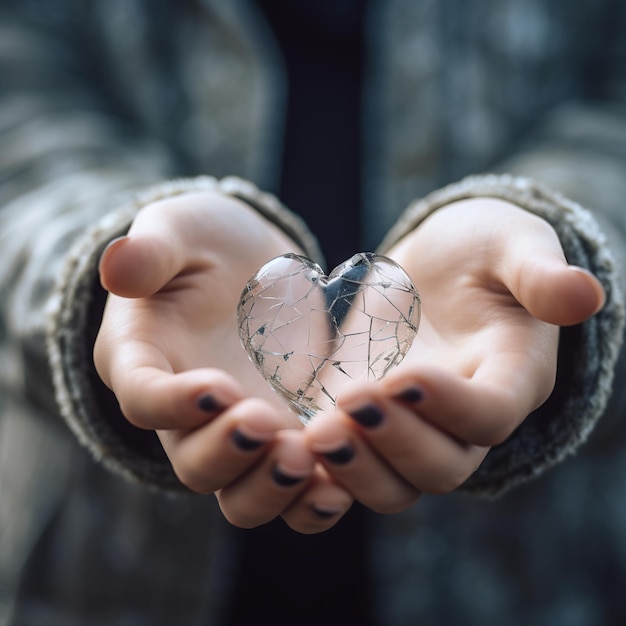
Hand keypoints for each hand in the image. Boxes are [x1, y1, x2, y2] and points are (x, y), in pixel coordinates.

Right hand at [94, 191, 351, 531]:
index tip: (217, 388)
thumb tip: (117, 264)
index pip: (143, 398)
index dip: (173, 404)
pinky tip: (342, 485)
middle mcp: (187, 413)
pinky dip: (312, 496)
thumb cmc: (207, 244)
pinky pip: (293, 487)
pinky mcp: (286, 433)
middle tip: (268, 426)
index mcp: (145, 361)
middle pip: (195, 462)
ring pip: (242, 491)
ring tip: (310, 463)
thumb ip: (153, 249)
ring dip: (272, 488)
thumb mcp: (180, 230)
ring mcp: (238, 431)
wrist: (254, 264)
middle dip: (229, 454)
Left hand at [306, 198, 604, 512]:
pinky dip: (323, 470)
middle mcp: (461, 417)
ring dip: (355, 469)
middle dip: (396, 444)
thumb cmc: (480, 250)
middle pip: (441, 467)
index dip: (452, 406)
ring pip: (394, 483)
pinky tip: (290, 445)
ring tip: (315, 433)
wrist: (436, 268)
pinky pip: (350, 467)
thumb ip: (538, 271)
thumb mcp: (510, 243)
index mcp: (508, 377)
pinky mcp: (367, 424)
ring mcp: (412, 428)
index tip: (405, 375)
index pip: (491, 415)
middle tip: (349, 402)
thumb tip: (584, 294)